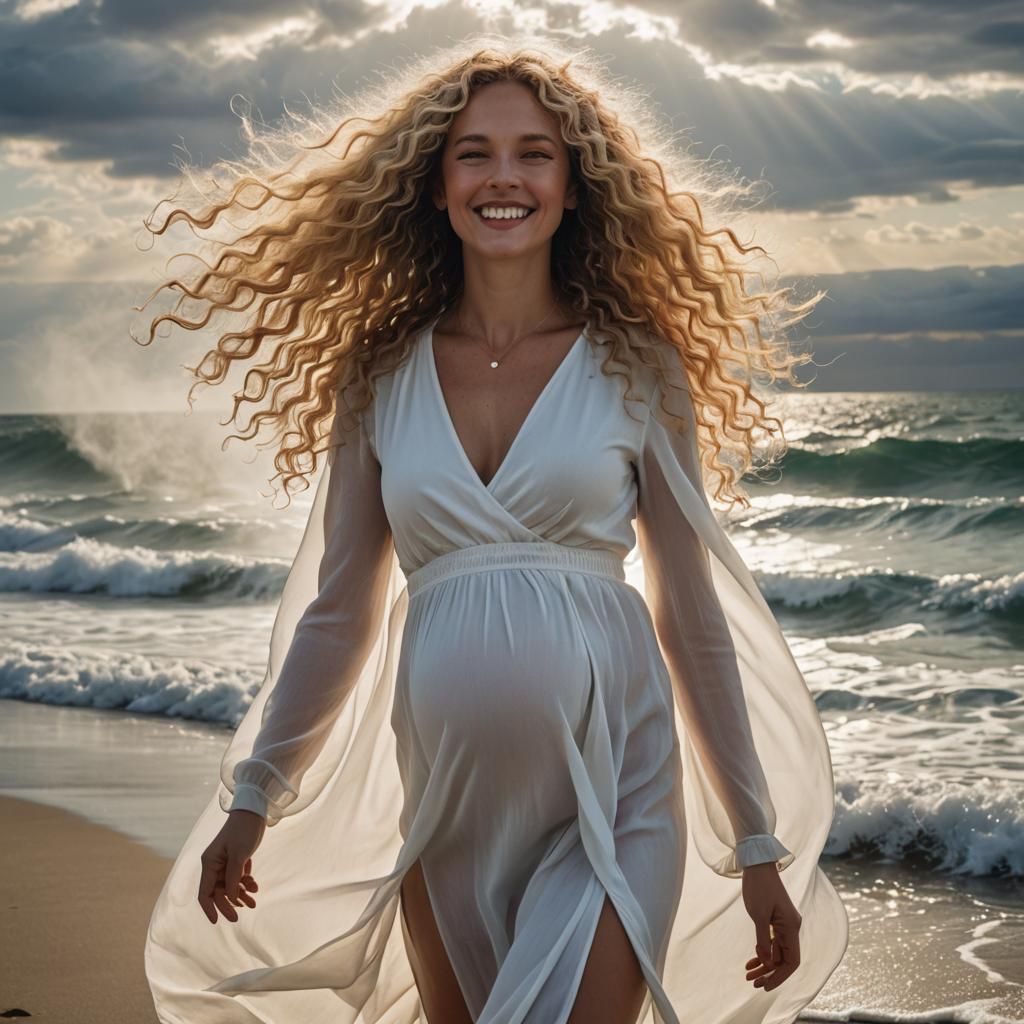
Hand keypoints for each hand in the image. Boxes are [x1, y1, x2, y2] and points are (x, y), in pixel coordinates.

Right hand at [198, 809, 266, 923]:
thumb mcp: (239, 855)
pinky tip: (255, 887)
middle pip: (218, 892)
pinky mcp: (236, 860)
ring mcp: (225, 863)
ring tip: (253, 902)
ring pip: (230, 887)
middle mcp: (214, 865)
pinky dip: (245, 884)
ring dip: (240, 895)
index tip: (217, 922)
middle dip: (229, 904)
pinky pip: (238, 878)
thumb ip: (234, 878)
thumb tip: (232, 898)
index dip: (209, 909)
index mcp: (209, 863)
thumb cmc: (243, 831)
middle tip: (239, 916)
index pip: (205, 893)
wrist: (254, 812)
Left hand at [741, 862, 801, 990]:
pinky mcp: (776, 920)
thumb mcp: (758, 915)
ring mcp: (784, 924)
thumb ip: (763, 940)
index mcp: (791, 927)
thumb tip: (766, 962)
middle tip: (751, 982)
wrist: (757, 865)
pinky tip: (751, 961)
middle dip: (769, 973)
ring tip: (748, 975)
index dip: (780, 976)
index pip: (792, 961)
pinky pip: (772, 942)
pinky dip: (762, 952)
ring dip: (763, 964)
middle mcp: (791, 928)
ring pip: (777, 952)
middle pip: (783, 959)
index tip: (765, 986)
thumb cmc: (758, 887)